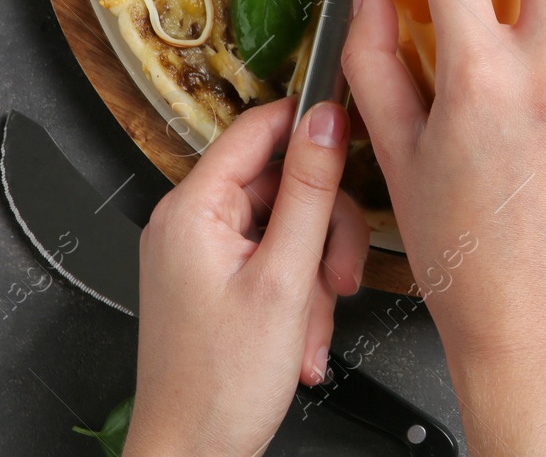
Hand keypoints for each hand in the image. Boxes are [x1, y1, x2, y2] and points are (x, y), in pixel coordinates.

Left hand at [126, 98, 368, 455]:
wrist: (192, 454)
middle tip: (340, 275)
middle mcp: (191, 224)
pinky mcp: (217, 281)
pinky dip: (300, 294)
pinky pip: (276, 261)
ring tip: (316, 321)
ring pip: (289, 228)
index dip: (311, 126)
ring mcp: (203, 254)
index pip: (258, 128)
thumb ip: (310, 191)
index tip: (355, 132)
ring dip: (316, 273)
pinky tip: (302, 334)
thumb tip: (326, 121)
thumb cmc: (220, 385)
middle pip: (284, 186)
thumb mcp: (285, 278)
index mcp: (194, 210)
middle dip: (324, 231)